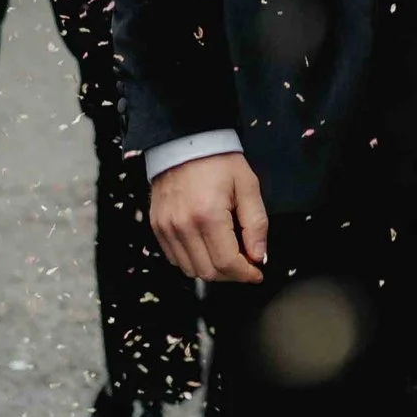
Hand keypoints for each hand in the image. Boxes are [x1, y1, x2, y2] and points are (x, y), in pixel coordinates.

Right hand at [149, 150, 268, 284]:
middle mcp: (183, 226)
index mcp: (208, 215)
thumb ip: (256, 224)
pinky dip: (193, 261)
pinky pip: (175, 259)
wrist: (185, 142)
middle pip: (208, 272)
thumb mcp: (248, 186)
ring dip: (212, 270)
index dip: (246, 274)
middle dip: (231, 275)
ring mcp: (167, 228)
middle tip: (245, 263)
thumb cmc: (219, 161)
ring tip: (227, 255)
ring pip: (190, 270)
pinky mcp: (158, 227)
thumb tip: (259, 257)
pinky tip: (207, 247)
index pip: (227, 263)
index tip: (257, 272)